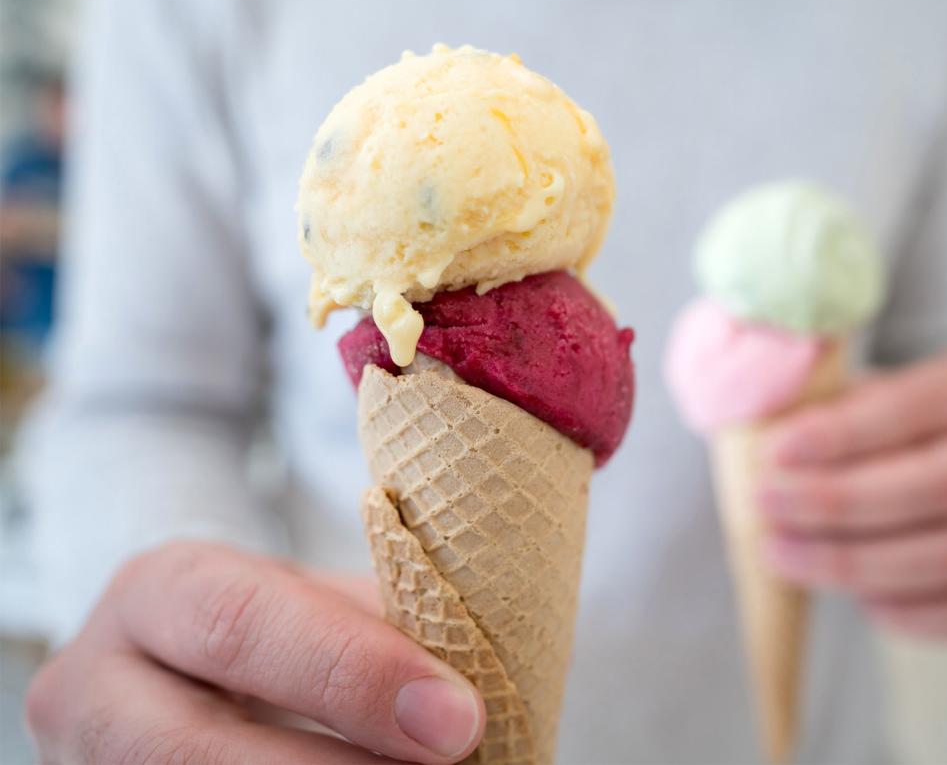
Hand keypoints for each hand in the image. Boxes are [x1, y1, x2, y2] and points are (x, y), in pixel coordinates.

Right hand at [26, 541, 483, 763]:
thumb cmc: (274, 627)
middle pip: (191, 745)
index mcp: (160, 591)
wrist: (178, 667)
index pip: (244, 624)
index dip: (353, 673)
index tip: (456, 715)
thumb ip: (374, 627)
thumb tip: (471, 681)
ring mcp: (85, 763)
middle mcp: (95, 683)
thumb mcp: (311, 604)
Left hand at [759, 347, 946, 639]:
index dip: (843, 434)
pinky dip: (905, 613)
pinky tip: (850, 598)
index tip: (776, 451)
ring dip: (853, 563)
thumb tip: (759, 435)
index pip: (916, 406)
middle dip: (838, 503)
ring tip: (782, 554)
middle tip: (767, 506)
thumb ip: (825, 403)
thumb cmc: (897, 417)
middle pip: (934, 486)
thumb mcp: (870, 387)